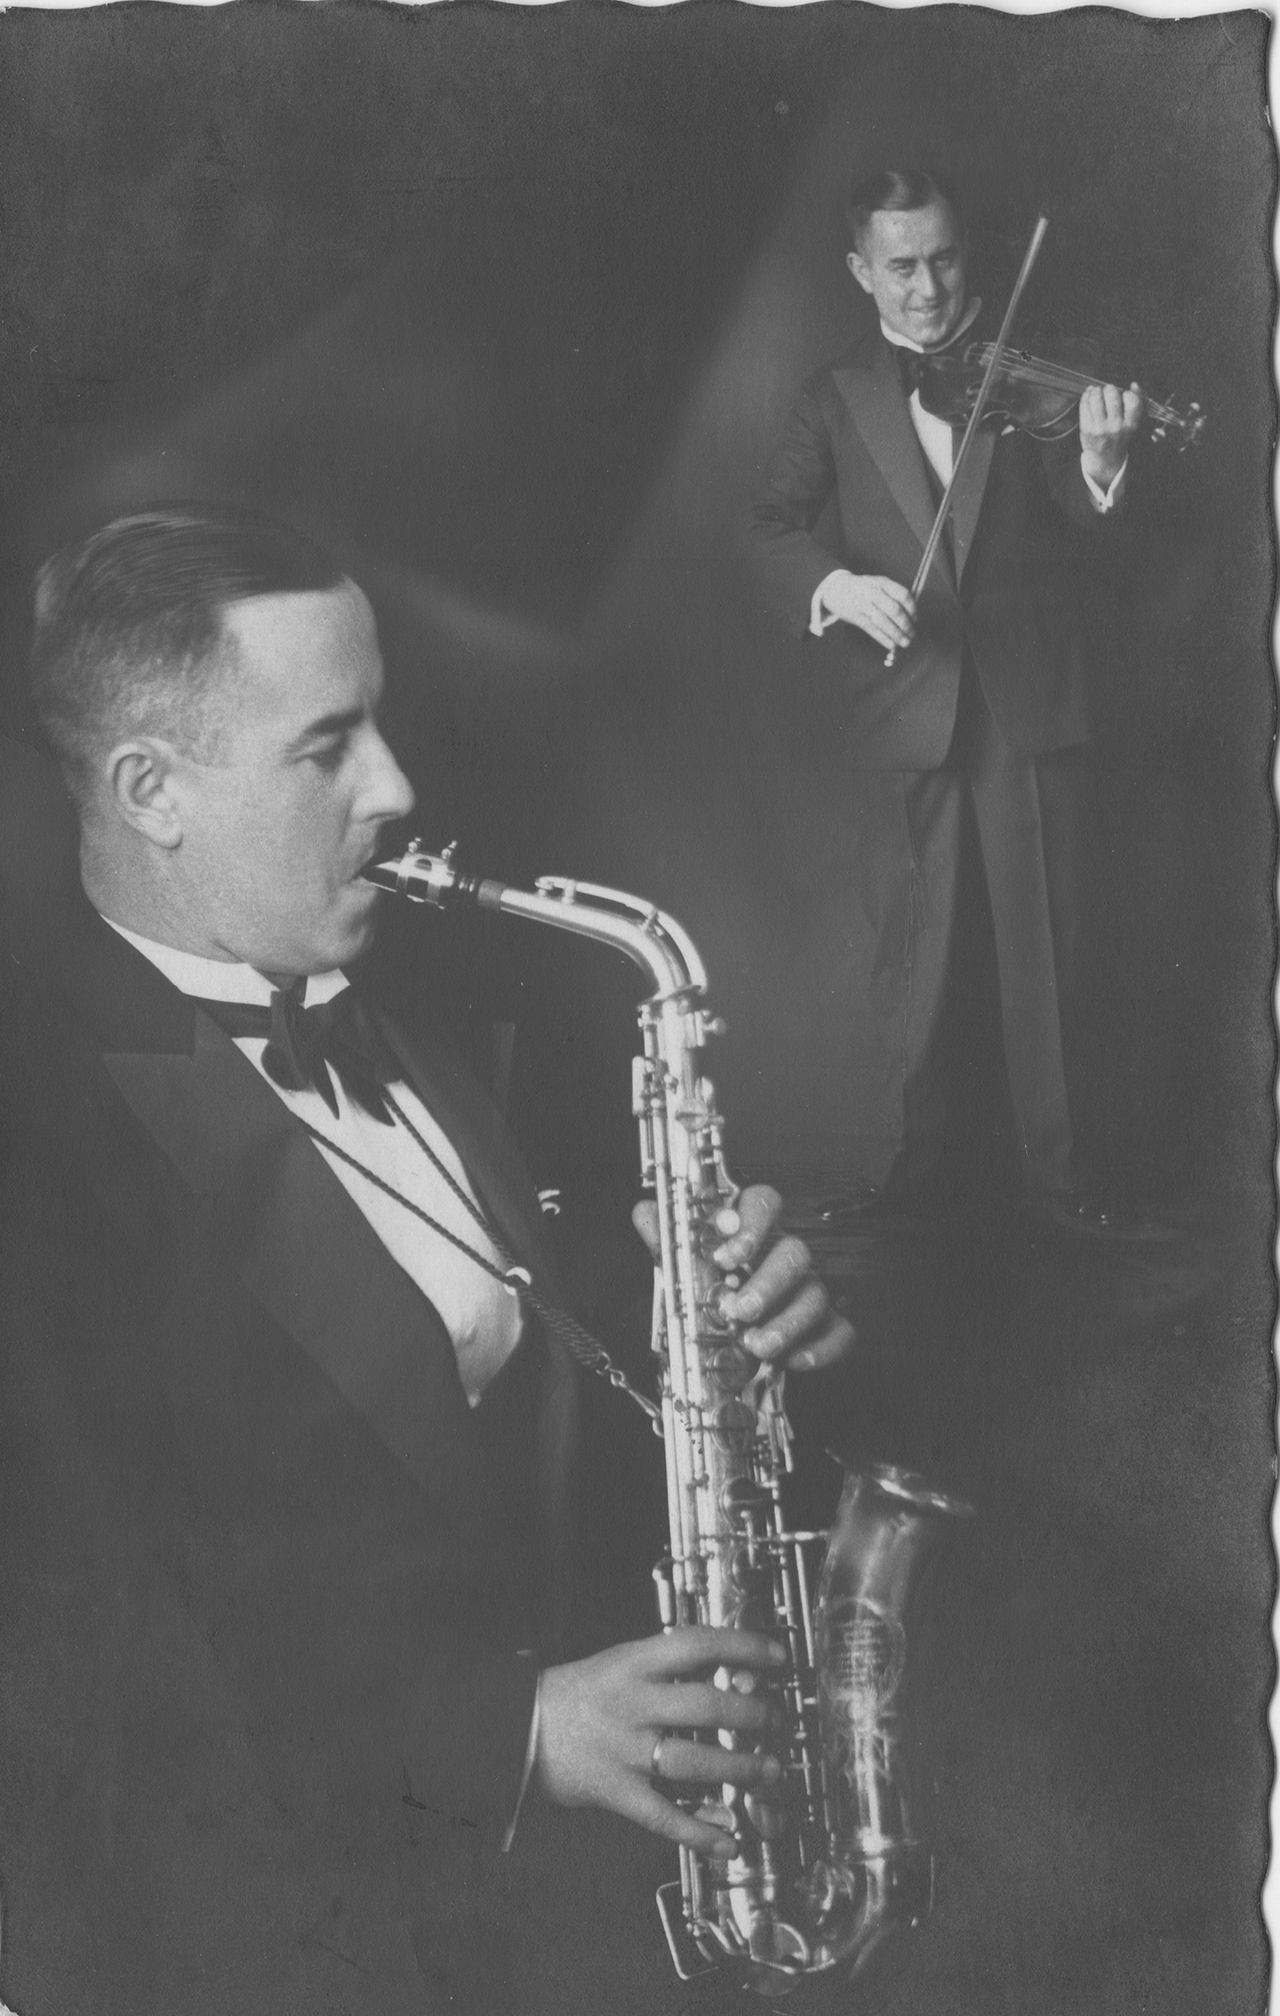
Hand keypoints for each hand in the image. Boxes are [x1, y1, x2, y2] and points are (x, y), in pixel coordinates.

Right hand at [536, 1627, 787, 1856]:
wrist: (517, 1726)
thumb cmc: (579, 1692)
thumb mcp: (621, 1662)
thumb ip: (668, 1667)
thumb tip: (731, 1671)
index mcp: (632, 1663)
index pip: (696, 1644)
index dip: (742, 1647)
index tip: (777, 1656)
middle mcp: (631, 1703)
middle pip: (704, 1705)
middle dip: (751, 1713)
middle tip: (775, 1720)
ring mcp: (623, 1749)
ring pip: (692, 1760)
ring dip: (739, 1767)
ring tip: (768, 1771)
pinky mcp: (614, 1790)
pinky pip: (662, 1816)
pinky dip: (698, 1833)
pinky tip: (727, 1843)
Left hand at [633, 1184, 854, 1373]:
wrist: (731, 1348)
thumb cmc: (715, 1295)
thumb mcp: (685, 1270)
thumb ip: (667, 1243)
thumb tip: (644, 1211)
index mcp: (753, 1233)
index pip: (764, 1203)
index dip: (749, 1225)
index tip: (724, 1256)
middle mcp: (786, 1256)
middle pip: (794, 1253)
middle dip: (767, 1283)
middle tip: (738, 1310)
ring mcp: (811, 1289)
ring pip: (816, 1294)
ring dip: (787, 1322)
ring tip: (756, 1345)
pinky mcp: (829, 1325)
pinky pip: (841, 1332)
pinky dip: (821, 1349)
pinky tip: (794, 1361)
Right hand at [819, 570, 916, 653]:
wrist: (835, 588)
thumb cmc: (862, 588)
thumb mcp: (877, 584)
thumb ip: (892, 595)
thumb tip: (911, 614)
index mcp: (882, 582)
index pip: (903, 595)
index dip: (912, 608)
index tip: (916, 619)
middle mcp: (873, 592)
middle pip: (894, 609)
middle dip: (906, 624)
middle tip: (913, 634)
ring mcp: (863, 604)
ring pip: (883, 621)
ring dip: (896, 634)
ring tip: (905, 643)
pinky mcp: (856, 616)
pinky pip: (872, 629)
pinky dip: (883, 638)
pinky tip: (891, 645)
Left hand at [1079, 380, 1141, 489]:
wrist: (1107, 459)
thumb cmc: (1123, 435)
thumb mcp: (1136, 421)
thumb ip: (1140, 400)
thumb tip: (1134, 384)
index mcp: (1131, 424)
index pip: (1132, 399)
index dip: (1126, 393)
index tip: (1123, 396)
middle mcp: (1116, 427)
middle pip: (1111, 394)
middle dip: (1109, 389)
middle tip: (1108, 392)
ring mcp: (1100, 429)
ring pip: (1096, 397)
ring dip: (1096, 390)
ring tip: (1097, 392)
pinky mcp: (1086, 429)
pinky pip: (1084, 405)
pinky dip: (1086, 396)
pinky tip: (1089, 395)